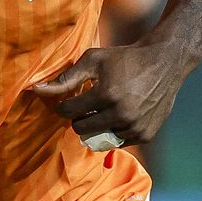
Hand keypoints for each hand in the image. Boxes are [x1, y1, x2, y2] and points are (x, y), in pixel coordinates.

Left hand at [33, 42, 182, 146]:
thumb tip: (38, 89)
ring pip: (99, 137)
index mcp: (107, 94)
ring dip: (97, 125)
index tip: (69, 99)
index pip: (70, 111)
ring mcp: (135, 127)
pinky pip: (117, 141)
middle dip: (78, 117)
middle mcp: (121, 115)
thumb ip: (66, 78)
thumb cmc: (124, 58)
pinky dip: (114, 131)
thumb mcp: (93, 60)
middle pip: (81, 128)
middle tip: (86, 104)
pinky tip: (118, 114)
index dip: (65, 105)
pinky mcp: (145, 135)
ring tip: (104, 108)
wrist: (163, 63)